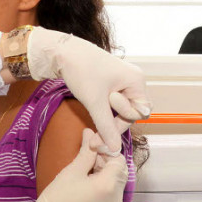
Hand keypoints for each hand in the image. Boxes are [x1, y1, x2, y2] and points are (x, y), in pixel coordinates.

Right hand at [13, 129, 127, 201]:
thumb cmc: (58, 197)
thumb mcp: (72, 171)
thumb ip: (86, 151)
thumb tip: (90, 132)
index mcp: (109, 185)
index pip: (119, 160)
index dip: (107, 152)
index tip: (91, 151)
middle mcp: (117, 199)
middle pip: (120, 173)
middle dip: (107, 163)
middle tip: (87, 161)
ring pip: (117, 186)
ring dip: (106, 176)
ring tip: (86, 176)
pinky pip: (112, 199)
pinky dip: (104, 190)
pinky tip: (87, 190)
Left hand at [26, 28, 150, 151]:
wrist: (62, 52)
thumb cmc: (81, 71)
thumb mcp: (95, 102)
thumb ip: (107, 127)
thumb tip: (116, 149)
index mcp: (137, 81)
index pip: (139, 113)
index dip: (122, 123)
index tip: (102, 128)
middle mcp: (134, 80)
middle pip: (131, 113)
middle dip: (113, 124)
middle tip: (95, 137)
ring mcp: (123, 81)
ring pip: (121, 110)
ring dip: (107, 119)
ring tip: (92, 126)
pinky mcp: (112, 82)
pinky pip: (114, 103)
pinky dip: (104, 111)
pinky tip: (93, 115)